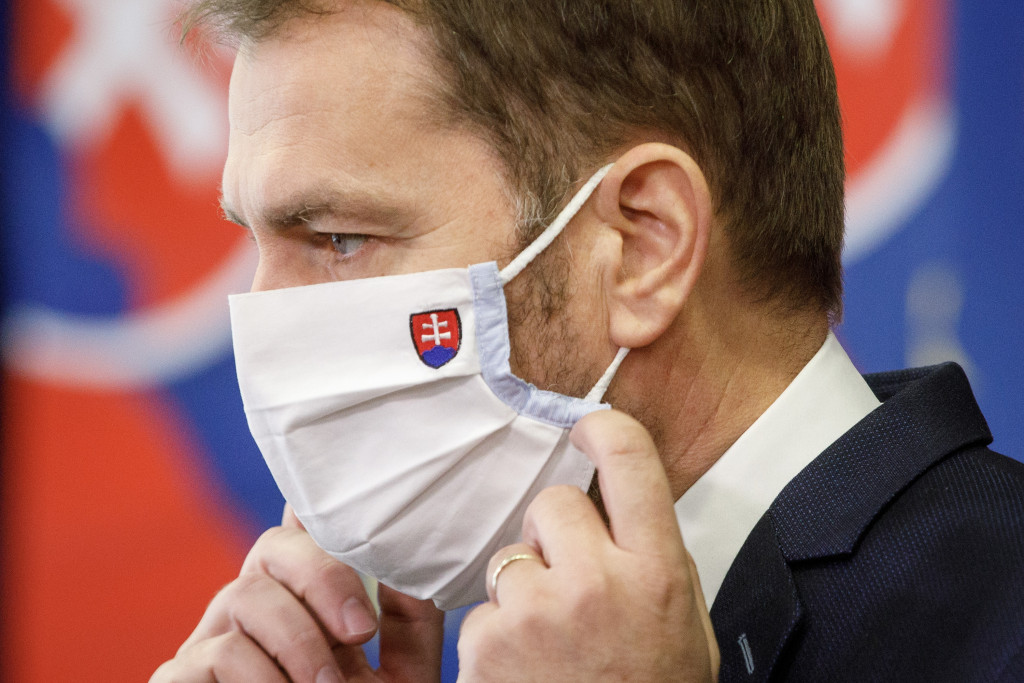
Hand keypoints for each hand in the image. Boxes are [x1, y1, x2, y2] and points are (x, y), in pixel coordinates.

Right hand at [150, 505, 443, 682]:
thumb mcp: (400, 674)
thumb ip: (407, 619)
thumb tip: (408, 558)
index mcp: (304, 601)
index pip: (302, 534)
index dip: (313, 509)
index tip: (342, 511)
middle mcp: (255, 611)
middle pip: (273, 547)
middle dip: (323, 577)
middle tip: (361, 633)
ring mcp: (211, 643)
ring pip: (244, 594)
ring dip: (298, 640)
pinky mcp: (179, 680)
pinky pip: (213, 654)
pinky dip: (258, 677)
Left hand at [456, 410, 718, 681]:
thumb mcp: (685, 625)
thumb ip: (657, 558)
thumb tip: (622, 503)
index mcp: (658, 571)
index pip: (629, 459)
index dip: (602, 428)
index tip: (585, 428)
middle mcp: (598, 582)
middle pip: (553, 502)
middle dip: (556, 533)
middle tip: (572, 581)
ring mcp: (538, 612)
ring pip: (511, 555)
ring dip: (525, 586)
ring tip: (551, 640)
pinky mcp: (490, 644)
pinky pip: (485, 607)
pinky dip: (499, 633)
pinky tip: (527, 669)